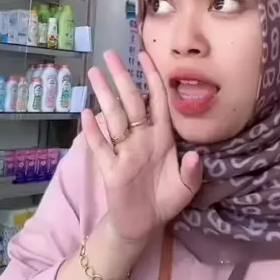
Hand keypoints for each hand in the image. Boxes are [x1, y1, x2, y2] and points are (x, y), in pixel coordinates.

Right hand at [83, 50, 201, 245]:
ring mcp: (124, 151)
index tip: (144, 55)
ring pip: (113, 117)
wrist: (144, 225)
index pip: (157, 100)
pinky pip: (101, 147)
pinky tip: (85, 114)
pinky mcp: (111, 169)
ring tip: (95, 74)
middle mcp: (142, 138)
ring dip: (104, 95)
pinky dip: (93, 131)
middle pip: (131, 102)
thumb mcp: (186, 188)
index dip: (152, 78)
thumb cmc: (166, 200)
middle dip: (122, 77)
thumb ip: (192, 172)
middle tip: (110, 54)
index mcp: (162, 137)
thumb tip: (193, 155)